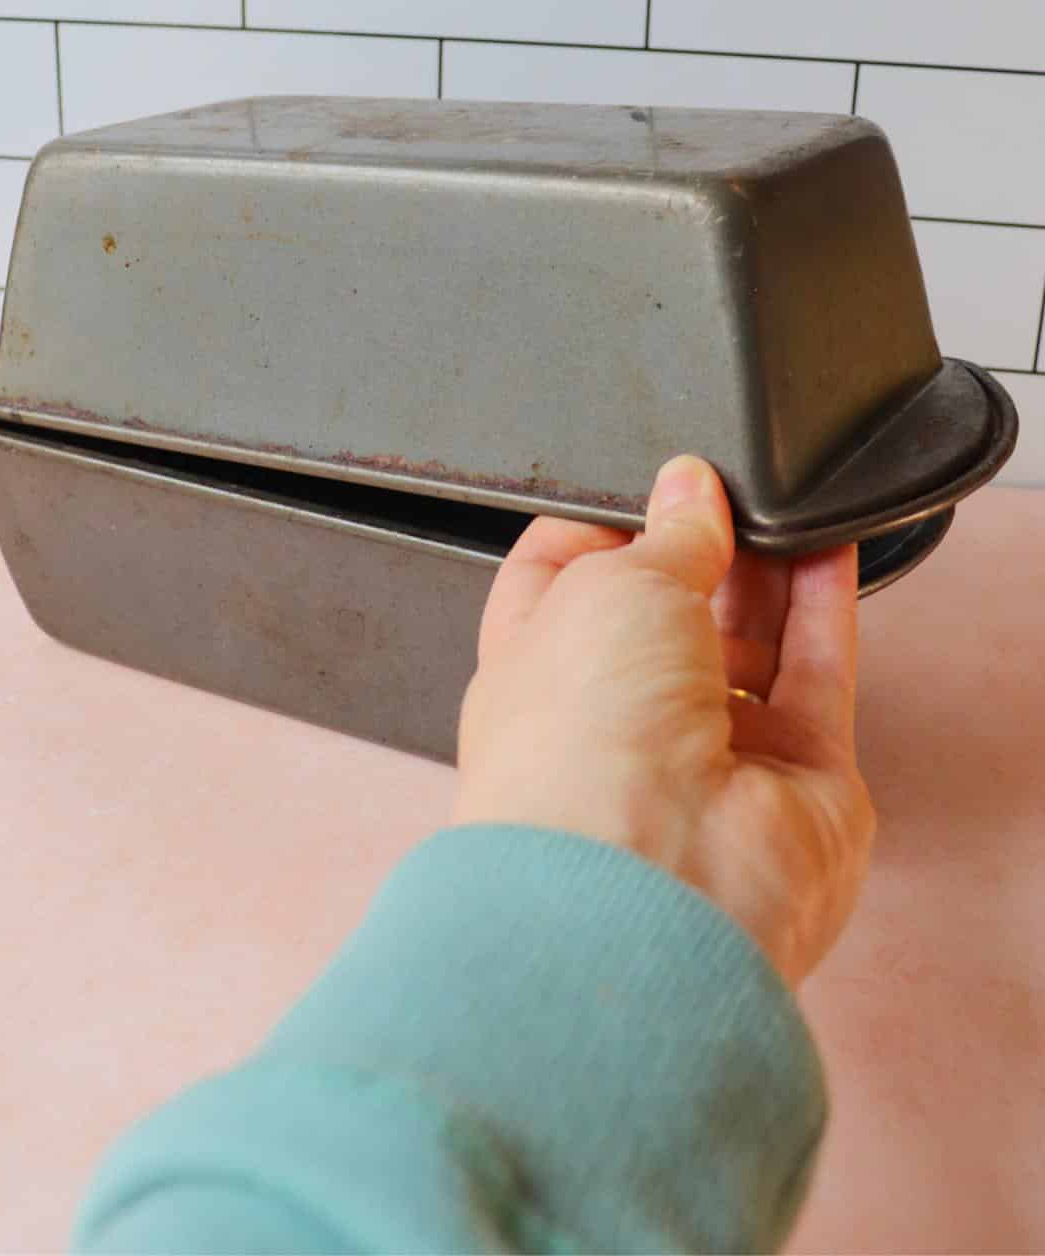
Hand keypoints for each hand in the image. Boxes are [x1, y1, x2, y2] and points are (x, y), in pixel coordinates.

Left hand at [453, 454, 875, 986]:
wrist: (656, 882)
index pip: (559, 586)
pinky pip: (816, 673)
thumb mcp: (612, 587)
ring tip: (784, 500)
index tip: (647, 483)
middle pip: (669, 614)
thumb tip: (688, 490)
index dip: (602, 527)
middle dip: (697, 547)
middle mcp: (621, 723)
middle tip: (725, 489)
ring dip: (768, 569)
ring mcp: (711, 757)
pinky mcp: (796, 779)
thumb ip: (665, 534)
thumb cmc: (578, 751)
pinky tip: (829, 543)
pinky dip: (824, 606)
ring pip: (747, 642)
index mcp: (537, 677)